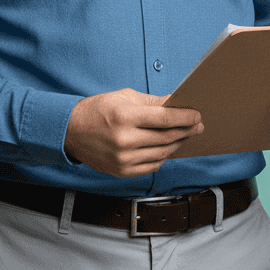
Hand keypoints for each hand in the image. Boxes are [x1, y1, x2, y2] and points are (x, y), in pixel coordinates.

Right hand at [64, 88, 203, 176]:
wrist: (70, 131)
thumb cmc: (98, 110)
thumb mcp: (125, 97)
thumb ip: (153, 103)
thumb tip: (177, 104)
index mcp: (125, 118)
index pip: (165, 118)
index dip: (185, 117)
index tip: (197, 115)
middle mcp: (124, 141)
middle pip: (167, 137)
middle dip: (186, 131)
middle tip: (198, 126)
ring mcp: (123, 159)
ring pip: (162, 153)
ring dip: (177, 144)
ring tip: (185, 135)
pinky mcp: (122, 172)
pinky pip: (152, 166)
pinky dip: (163, 156)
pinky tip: (168, 147)